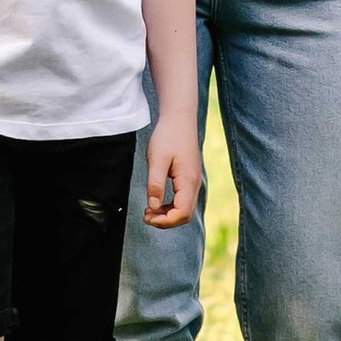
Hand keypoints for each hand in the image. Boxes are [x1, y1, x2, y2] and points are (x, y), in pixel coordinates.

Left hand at [142, 112, 201, 227]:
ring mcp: (193, 182)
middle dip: (165, 221)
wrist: (180, 119)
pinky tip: (157, 202)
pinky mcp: (189, 178)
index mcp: (188, 181)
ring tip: (149, 211)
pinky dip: (170, 206)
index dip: (164, 221)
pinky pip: (183, 200)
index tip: (147, 217)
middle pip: (185, 215)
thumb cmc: (168, 136)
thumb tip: (153, 207)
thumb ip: (155, 184)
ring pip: (184, 209)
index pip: (181, 213)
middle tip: (146, 215)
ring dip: (167, 215)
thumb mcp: (157, 159)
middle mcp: (194, 184)